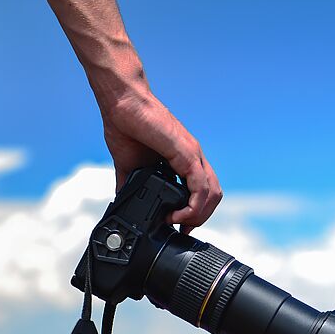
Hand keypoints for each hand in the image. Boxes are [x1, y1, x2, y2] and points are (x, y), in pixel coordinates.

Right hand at [102, 92, 221, 232]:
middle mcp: (194, 158)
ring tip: (178, 222)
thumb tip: (123, 199)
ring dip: (198, 216)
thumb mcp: (129, 164)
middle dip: (200, 218)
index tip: (179, 225)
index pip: (203, 192)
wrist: (121, 104)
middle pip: (213, 196)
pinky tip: (177, 214)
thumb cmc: (125, 125)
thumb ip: (131, 182)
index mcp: (184, 161)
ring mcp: (193, 155)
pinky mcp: (187, 153)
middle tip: (182, 229)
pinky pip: (200, 187)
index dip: (196, 212)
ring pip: (212, 194)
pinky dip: (192, 206)